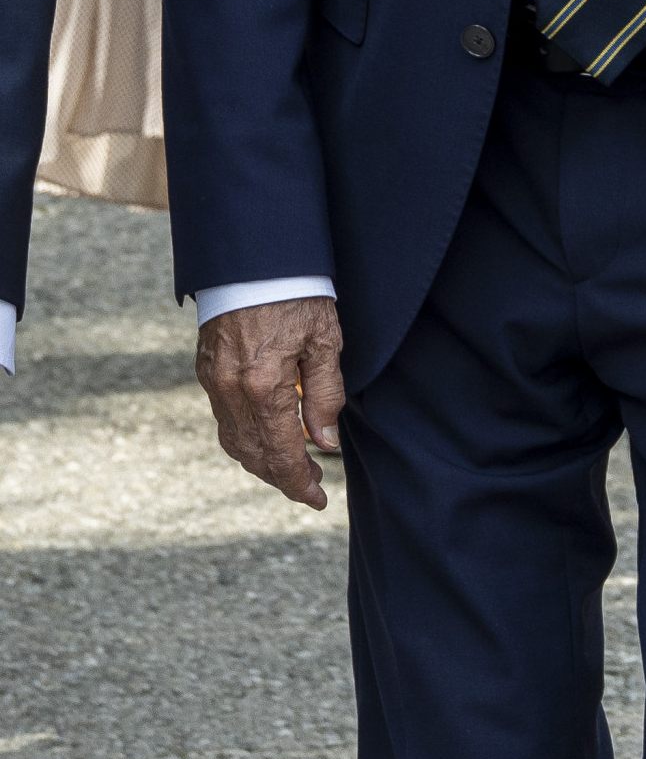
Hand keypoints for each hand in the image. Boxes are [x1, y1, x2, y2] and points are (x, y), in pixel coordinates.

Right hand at [194, 295, 345, 509]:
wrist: (253, 258)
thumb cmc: (297, 292)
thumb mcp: (325, 339)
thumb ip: (325, 393)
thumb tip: (324, 442)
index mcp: (264, 386)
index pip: (282, 453)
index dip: (299, 482)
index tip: (318, 500)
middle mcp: (231, 392)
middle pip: (255, 455)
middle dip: (282, 477)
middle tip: (309, 488)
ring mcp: (214, 382)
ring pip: (235, 441)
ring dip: (262, 462)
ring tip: (292, 468)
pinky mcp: (206, 371)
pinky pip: (224, 420)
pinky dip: (245, 438)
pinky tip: (267, 437)